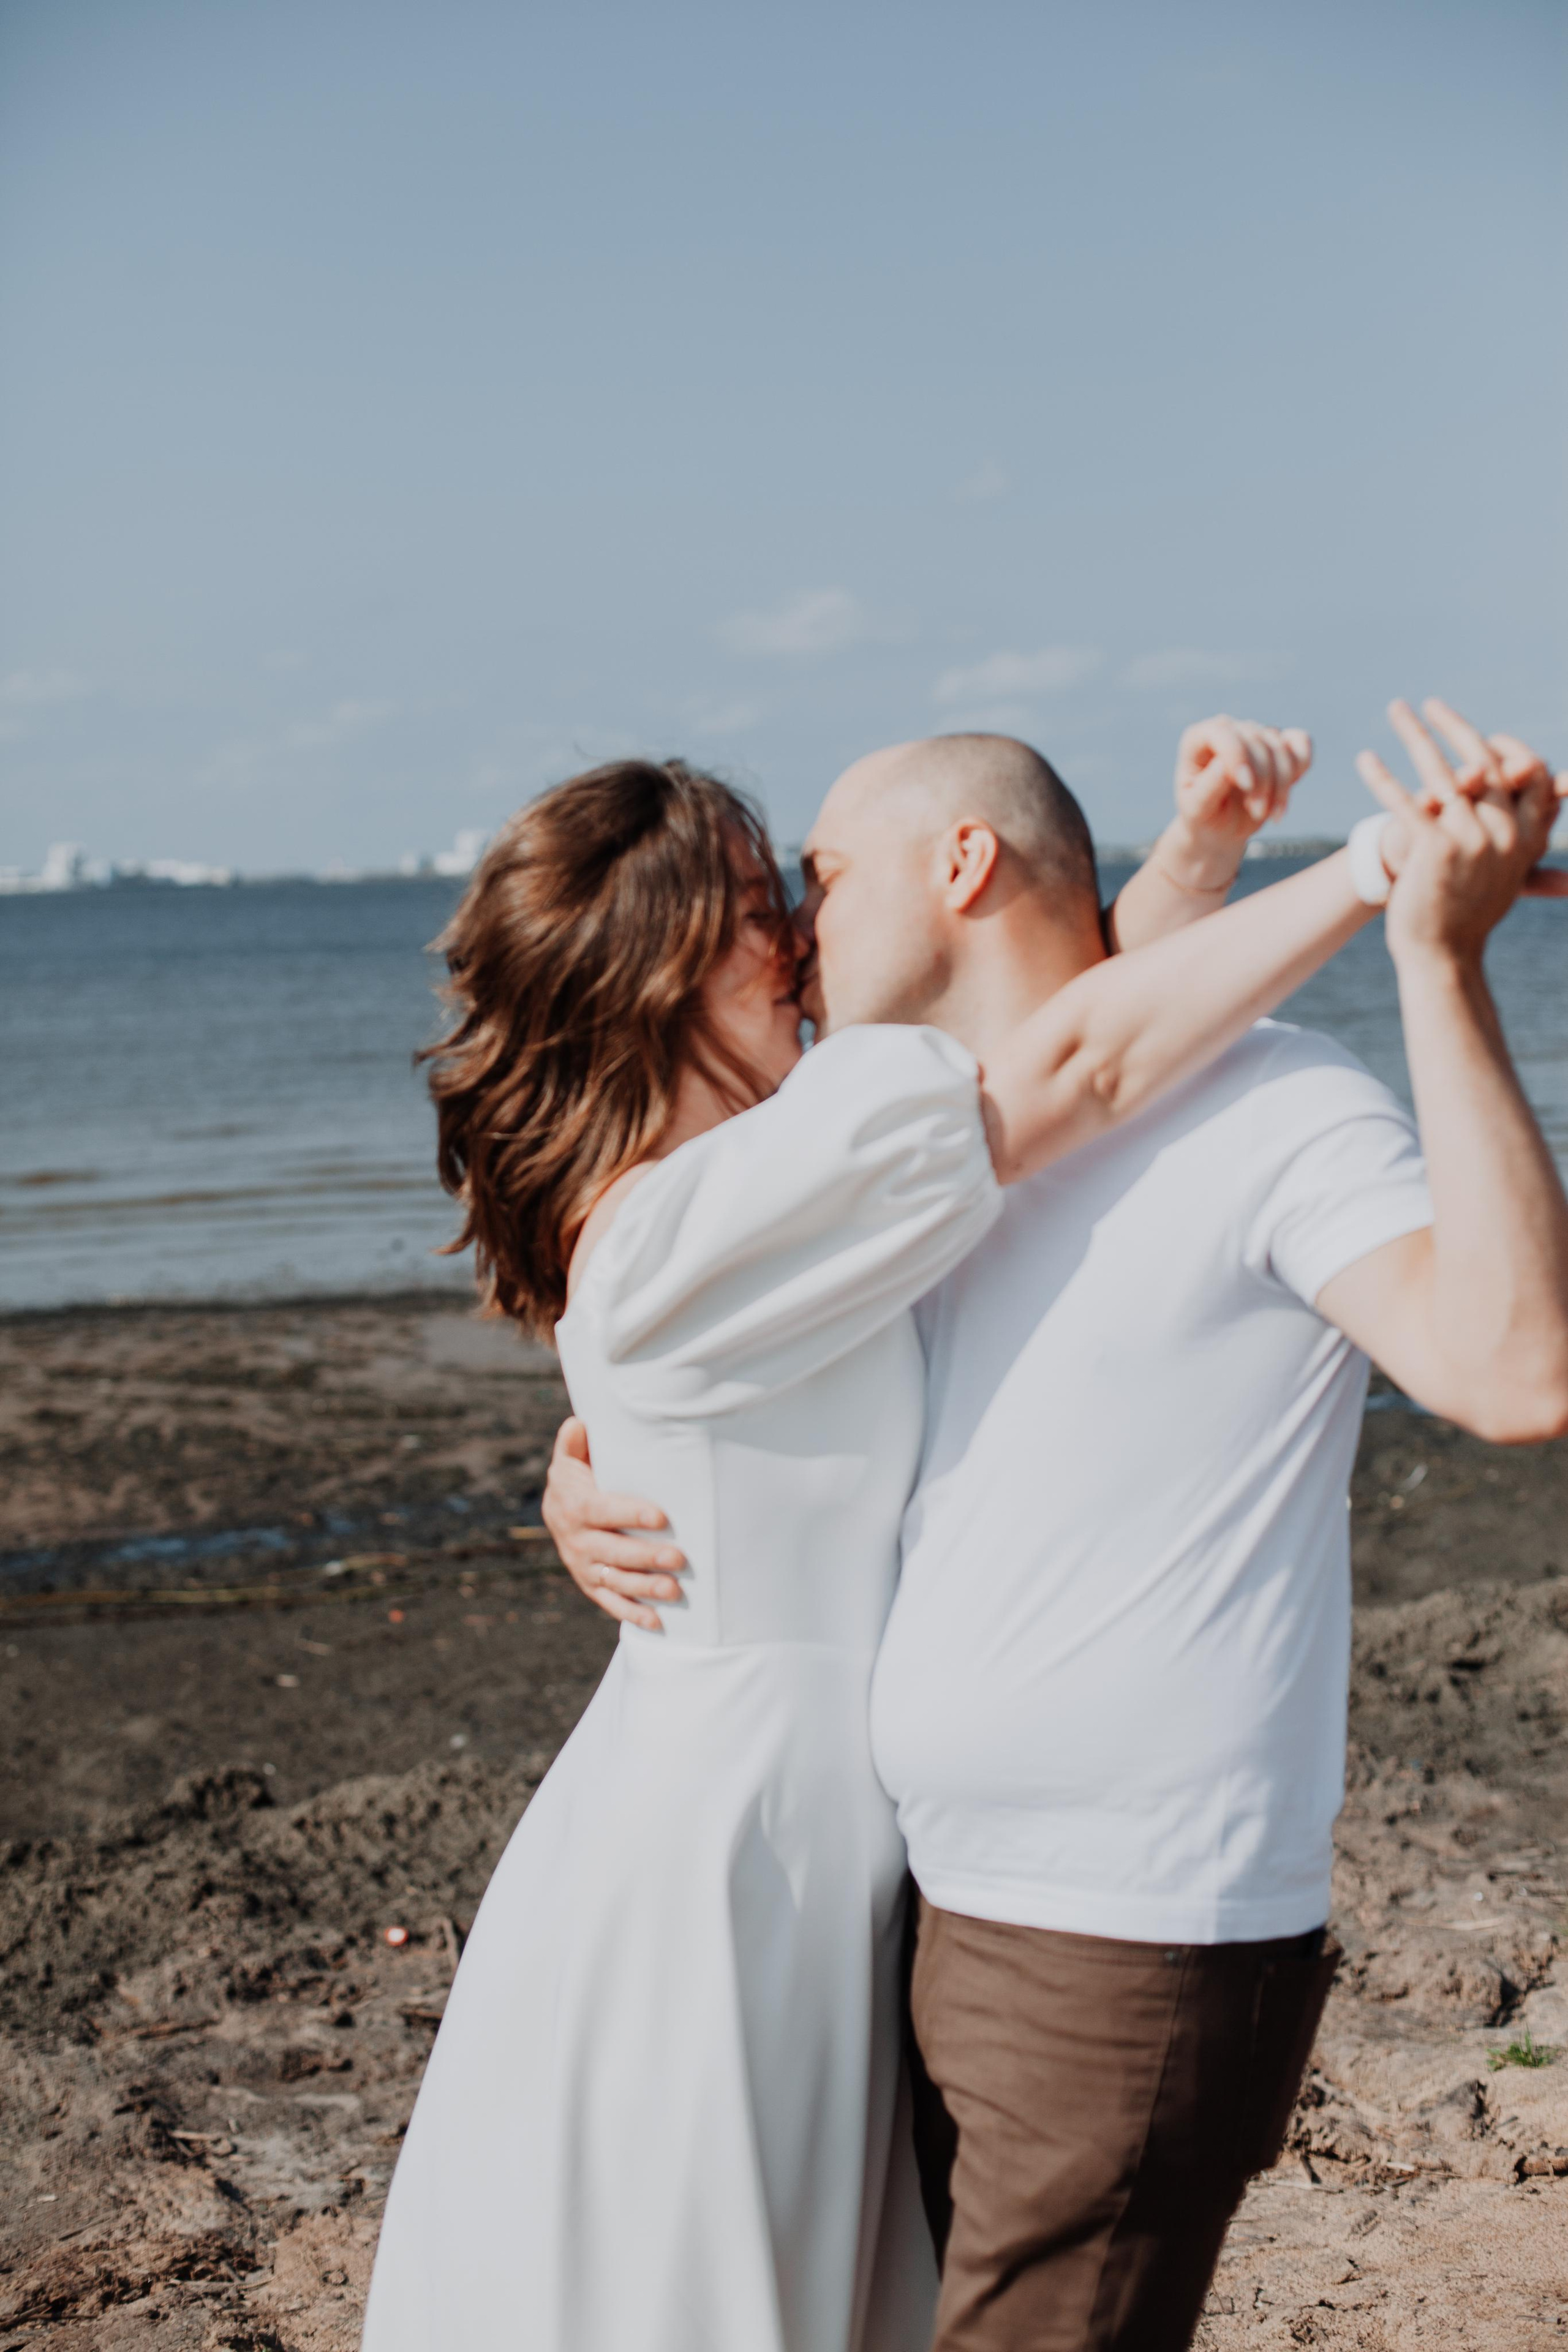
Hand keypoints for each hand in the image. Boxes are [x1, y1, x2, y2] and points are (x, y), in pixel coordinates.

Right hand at [540, 1418, 685, 1631]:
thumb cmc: (579, 1476)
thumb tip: (578, 1423)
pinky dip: (632, 1614)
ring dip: (643, 1588)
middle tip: (679, 1559)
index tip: (661, 1517)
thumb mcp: (572, 1457)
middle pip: (613, 1550)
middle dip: (646, 1556)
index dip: (631, 1514)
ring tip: (674, 1590)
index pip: (603, 1511)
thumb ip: (575, 1443)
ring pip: (614, 1580)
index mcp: (575, 1505)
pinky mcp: (591, 1584)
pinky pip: (610, 1602)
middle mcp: (576, 1540)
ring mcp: (583, 1565)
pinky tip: (658, 1622)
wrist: (556, 1509)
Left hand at [1164, 716, 1313, 890]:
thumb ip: (1207, 788)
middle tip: (1256, 813)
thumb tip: (1223, 765)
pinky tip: (1285, 794)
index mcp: (1198, 739)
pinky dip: (1300, 769)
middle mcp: (1228, 730)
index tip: (1247, 786)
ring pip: (1281, 746)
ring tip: (1268, 814)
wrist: (1222, 827)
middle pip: (1257, 740)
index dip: (1238, 755)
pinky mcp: (1280, 743)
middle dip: (1262, 781)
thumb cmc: (1204, 817)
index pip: (1222, 732)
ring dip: (1281, 785)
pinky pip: (1301, 743)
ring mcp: (1255, 734)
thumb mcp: (1197, 810)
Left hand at [1357, 701, 1565, 963]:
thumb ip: (1519, 830)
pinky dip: (1383, 778)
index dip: (1507, 746)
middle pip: (1484, 760)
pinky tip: (1365, 759)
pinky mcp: (1434, 850)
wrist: (1443, 956)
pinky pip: (1405, 802)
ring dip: (1415, 734)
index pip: (1531, 772)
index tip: (1479, 733)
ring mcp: (1471, 840)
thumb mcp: (1508, 870)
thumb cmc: (1469, 912)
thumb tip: (1533, 792)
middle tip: (1427, 703)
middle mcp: (1505, 833)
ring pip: (1442, 772)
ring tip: (1394, 709)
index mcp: (1528, 836)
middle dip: (1454, 725)